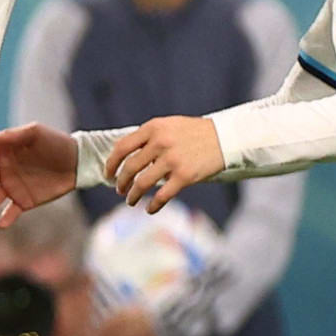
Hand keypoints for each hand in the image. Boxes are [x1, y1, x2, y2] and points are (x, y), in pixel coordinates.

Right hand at [0, 122, 79, 221]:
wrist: (79, 162)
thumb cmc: (56, 142)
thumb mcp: (35, 133)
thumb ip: (11, 135)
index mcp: (3, 153)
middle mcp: (4, 171)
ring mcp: (13, 187)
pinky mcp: (24, 201)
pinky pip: (10, 211)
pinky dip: (5, 218)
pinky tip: (0, 223)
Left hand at [101, 113, 226, 210]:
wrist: (226, 138)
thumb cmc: (195, 132)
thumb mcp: (169, 126)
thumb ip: (148, 137)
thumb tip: (126, 155)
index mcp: (153, 128)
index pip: (122, 147)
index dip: (111, 163)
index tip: (108, 174)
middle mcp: (160, 143)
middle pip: (130, 168)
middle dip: (121, 182)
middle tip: (119, 189)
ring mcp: (172, 160)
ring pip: (142, 183)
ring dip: (133, 195)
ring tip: (131, 201)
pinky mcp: (184, 176)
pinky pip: (162, 195)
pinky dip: (153, 205)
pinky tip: (149, 209)